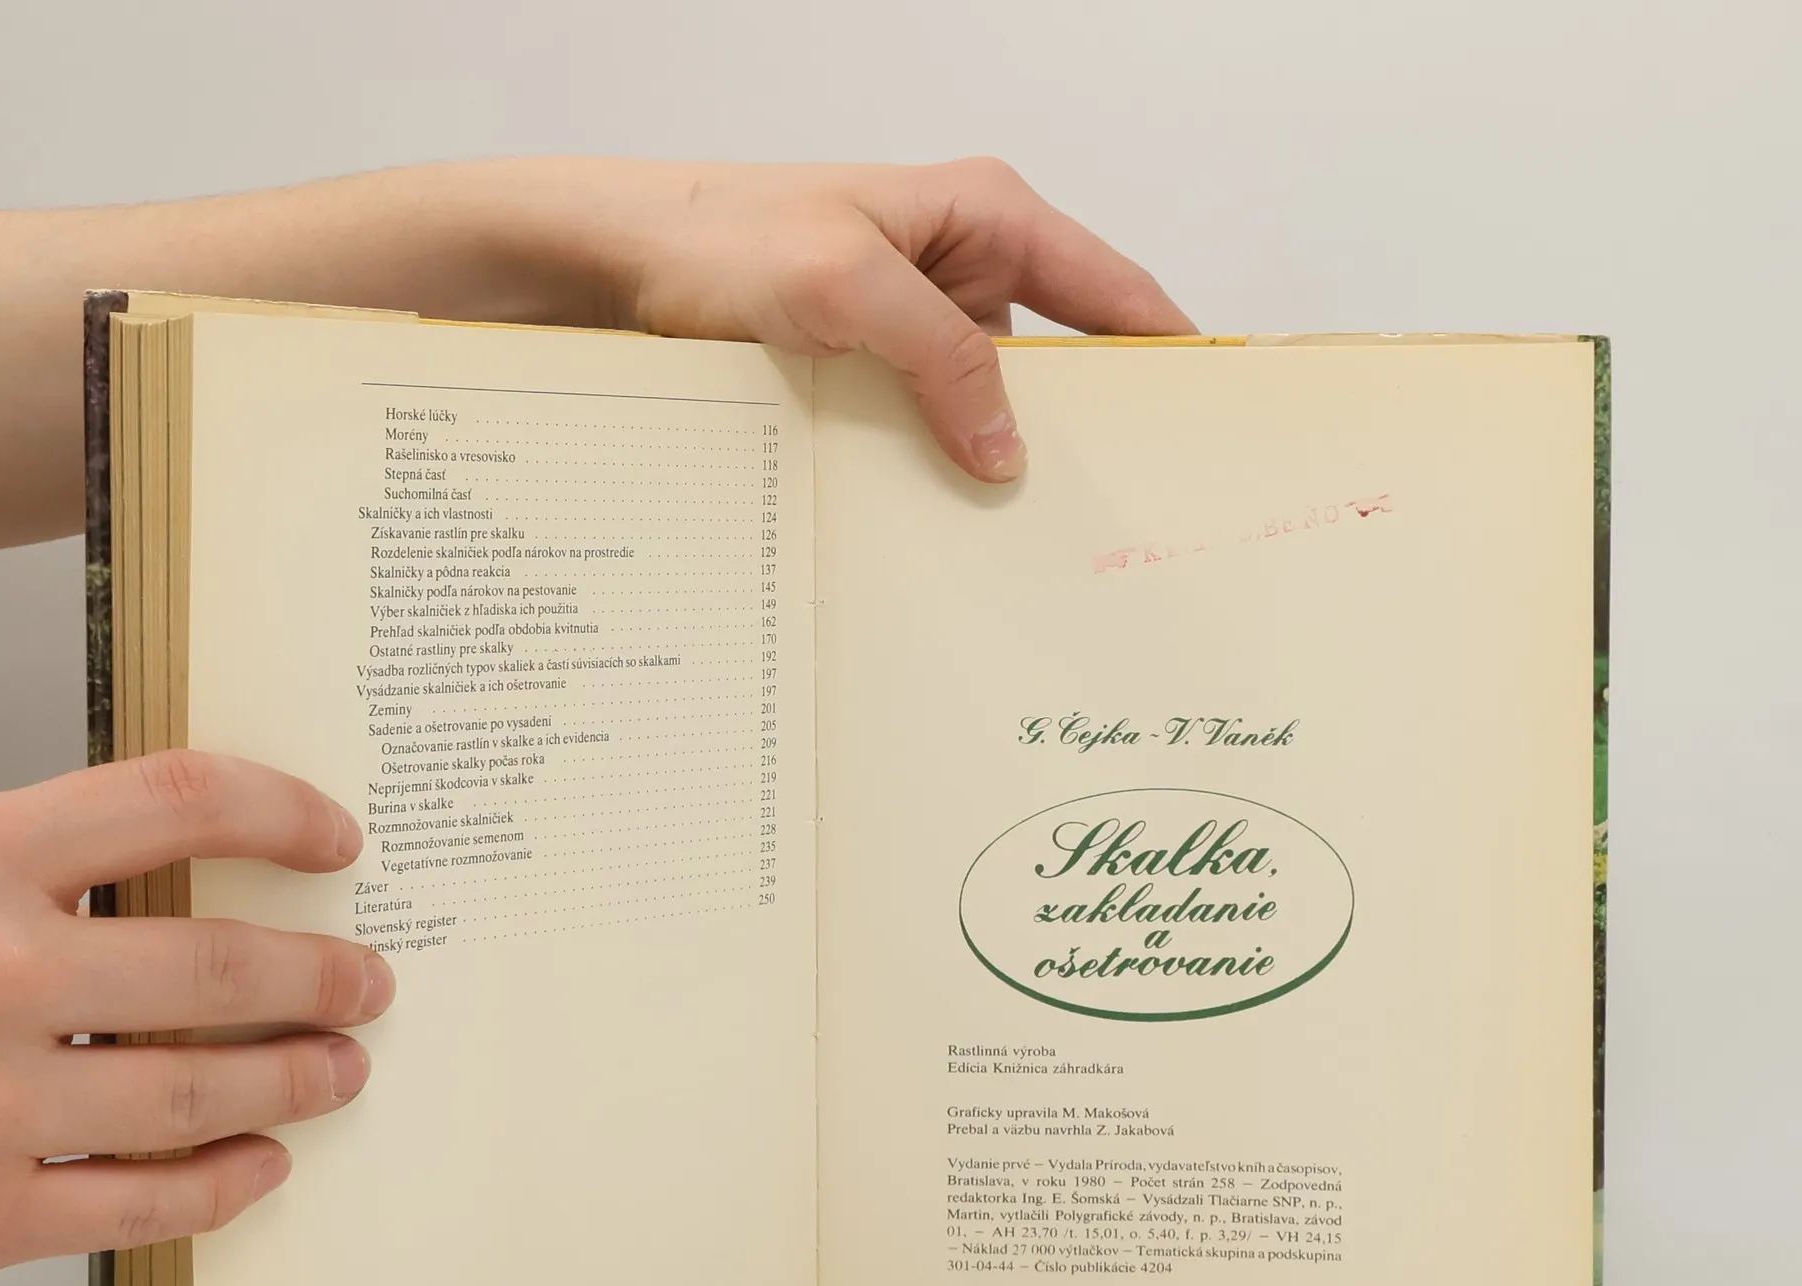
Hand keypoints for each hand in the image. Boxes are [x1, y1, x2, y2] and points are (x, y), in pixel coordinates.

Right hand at [0, 751, 394, 1285]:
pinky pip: (149, 1203)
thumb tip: (214, 869)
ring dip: (296, 1079)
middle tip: (369, 983)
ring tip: (340, 1068)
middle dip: (319, 977)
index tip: (338, 838)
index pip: (175, 799)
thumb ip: (46, 869)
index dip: (280, 812)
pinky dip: (226, 1182)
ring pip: (200, 1091)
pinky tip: (264, 1163)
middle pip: (213, 965)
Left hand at [581, 157, 1194, 483]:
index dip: (1169, 350)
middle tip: (1118, 508)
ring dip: (999, 458)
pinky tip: (946, 519)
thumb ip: (942, 358)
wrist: (614, 261)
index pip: (1112, 289)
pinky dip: (939, 466)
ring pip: (990, 403)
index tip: (1209, 422)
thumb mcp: (846, 288)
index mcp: (985, 216)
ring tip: (1029, 533)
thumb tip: (1008, 451)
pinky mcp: (873, 366)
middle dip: (1086, 427)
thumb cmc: (721, 237)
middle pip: (1061, 357)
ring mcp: (917, 321)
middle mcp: (962, 265)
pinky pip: (929, 424)